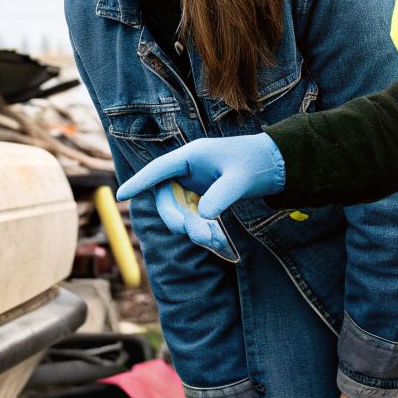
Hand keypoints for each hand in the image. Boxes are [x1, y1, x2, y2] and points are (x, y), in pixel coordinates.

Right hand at [117, 134, 285, 253]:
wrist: (278, 164)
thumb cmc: (257, 162)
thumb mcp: (240, 179)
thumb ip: (221, 196)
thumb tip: (203, 217)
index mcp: (192, 156)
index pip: (159, 169)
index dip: (139, 181)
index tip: (120, 194)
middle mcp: (189, 170)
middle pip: (167, 198)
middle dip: (179, 220)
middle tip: (200, 237)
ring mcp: (196, 184)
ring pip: (181, 212)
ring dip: (192, 229)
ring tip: (215, 241)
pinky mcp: (205, 196)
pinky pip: (195, 217)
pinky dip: (203, 230)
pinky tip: (219, 242)